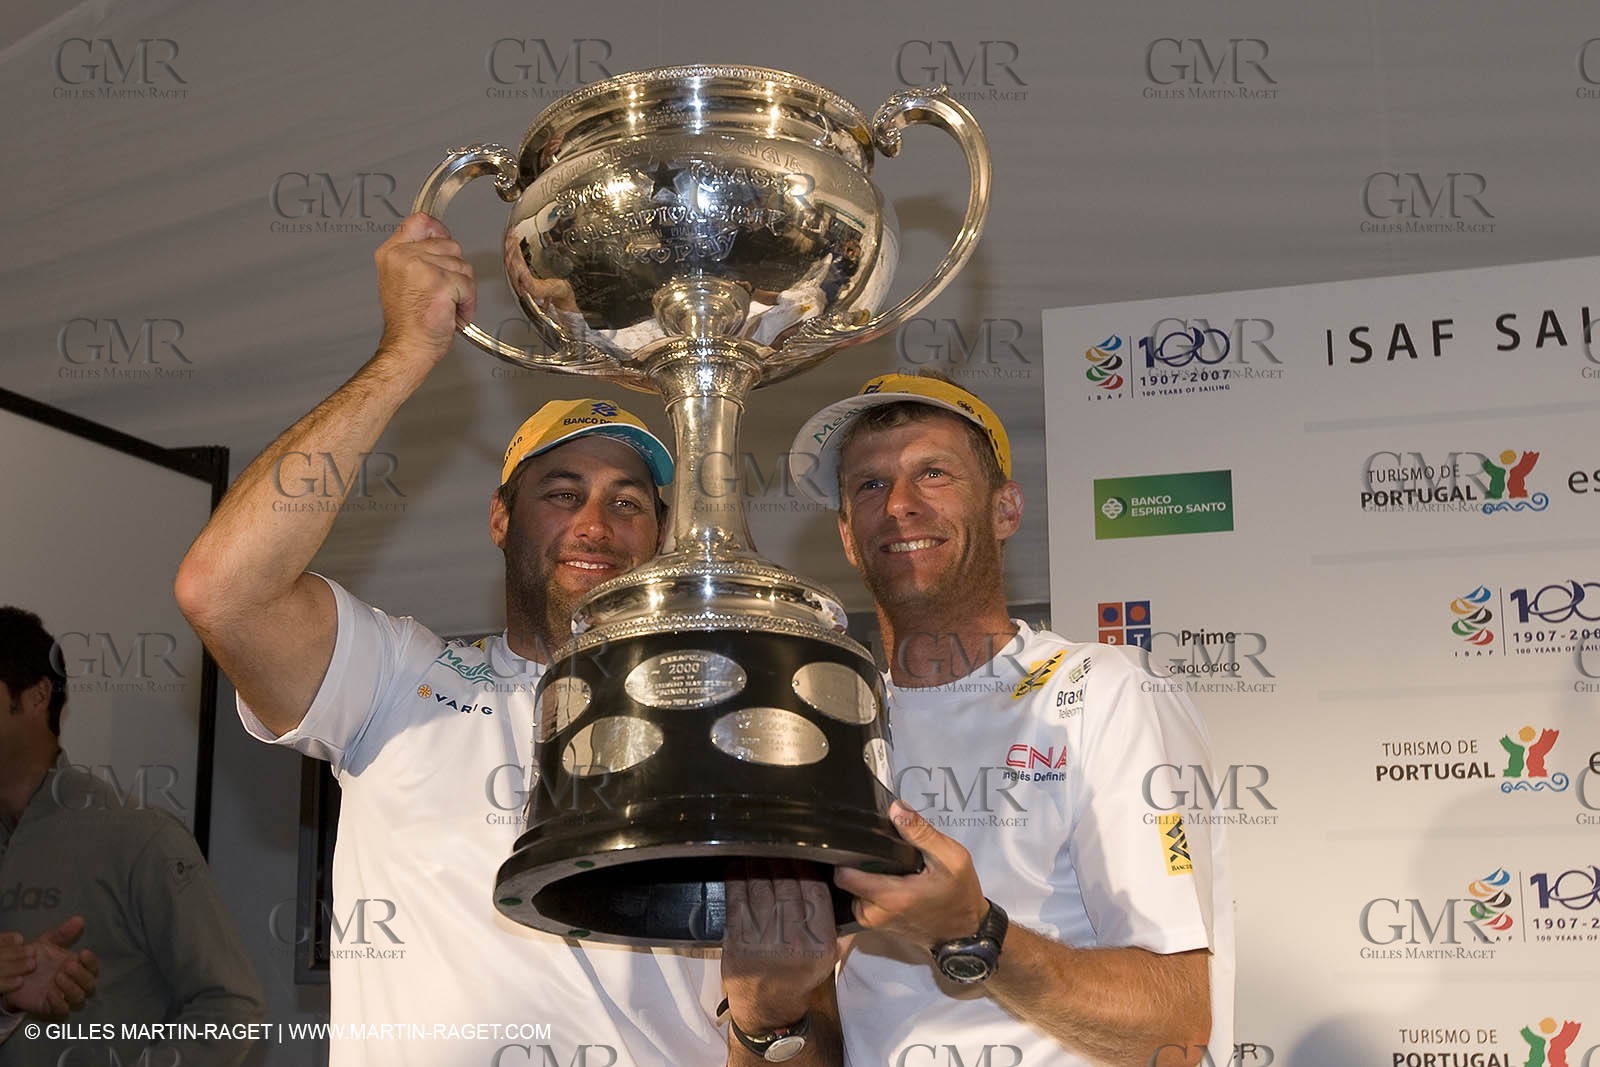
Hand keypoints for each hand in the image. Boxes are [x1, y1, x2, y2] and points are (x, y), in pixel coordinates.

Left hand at [0, 918, 98, 1015]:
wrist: (13, 976)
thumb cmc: (34, 959)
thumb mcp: (47, 943)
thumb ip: (63, 933)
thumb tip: (80, 919)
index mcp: (77, 966)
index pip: (93, 967)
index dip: (91, 962)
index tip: (83, 953)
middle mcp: (74, 982)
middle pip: (90, 984)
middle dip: (81, 975)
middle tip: (67, 966)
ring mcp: (63, 995)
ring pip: (79, 997)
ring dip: (72, 988)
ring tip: (58, 977)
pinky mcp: (51, 1007)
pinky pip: (62, 1010)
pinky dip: (59, 1002)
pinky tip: (51, 992)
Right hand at [374, 212, 475, 365]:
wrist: (407, 348)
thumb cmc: (408, 322)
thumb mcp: (402, 278)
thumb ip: (417, 256)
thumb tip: (440, 241)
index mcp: (391, 252)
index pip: (420, 221)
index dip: (439, 230)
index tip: (443, 243)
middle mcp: (403, 256)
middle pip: (450, 244)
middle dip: (455, 270)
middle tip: (442, 292)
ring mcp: (421, 267)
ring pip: (463, 266)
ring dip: (462, 289)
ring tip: (445, 304)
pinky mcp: (440, 282)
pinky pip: (469, 286)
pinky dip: (467, 303)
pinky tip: (452, 313)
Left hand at [721, 860, 836, 1031]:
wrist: (770, 1009)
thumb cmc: (800, 976)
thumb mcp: (827, 954)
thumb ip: (826, 920)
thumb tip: (820, 873)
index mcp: (821, 944)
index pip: (816, 892)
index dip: (807, 867)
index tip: (801, 852)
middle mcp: (794, 942)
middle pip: (788, 886)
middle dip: (782, 860)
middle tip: (777, 843)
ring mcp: (763, 942)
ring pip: (762, 888)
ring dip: (758, 864)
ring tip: (757, 849)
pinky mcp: (738, 942)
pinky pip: (737, 901)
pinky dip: (737, 879)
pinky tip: (738, 865)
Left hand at [834, 801, 987, 947]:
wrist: (965, 931)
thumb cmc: (959, 895)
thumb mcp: (951, 858)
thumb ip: (921, 833)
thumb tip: (896, 808)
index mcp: (890, 897)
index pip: (845, 874)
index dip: (847, 853)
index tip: (859, 840)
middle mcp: (875, 914)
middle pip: (846, 879)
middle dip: (859, 862)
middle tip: (881, 852)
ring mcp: (873, 923)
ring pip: (851, 889)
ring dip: (865, 875)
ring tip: (888, 866)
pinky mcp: (876, 926)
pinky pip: (861, 900)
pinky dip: (870, 889)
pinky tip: (889, 879)